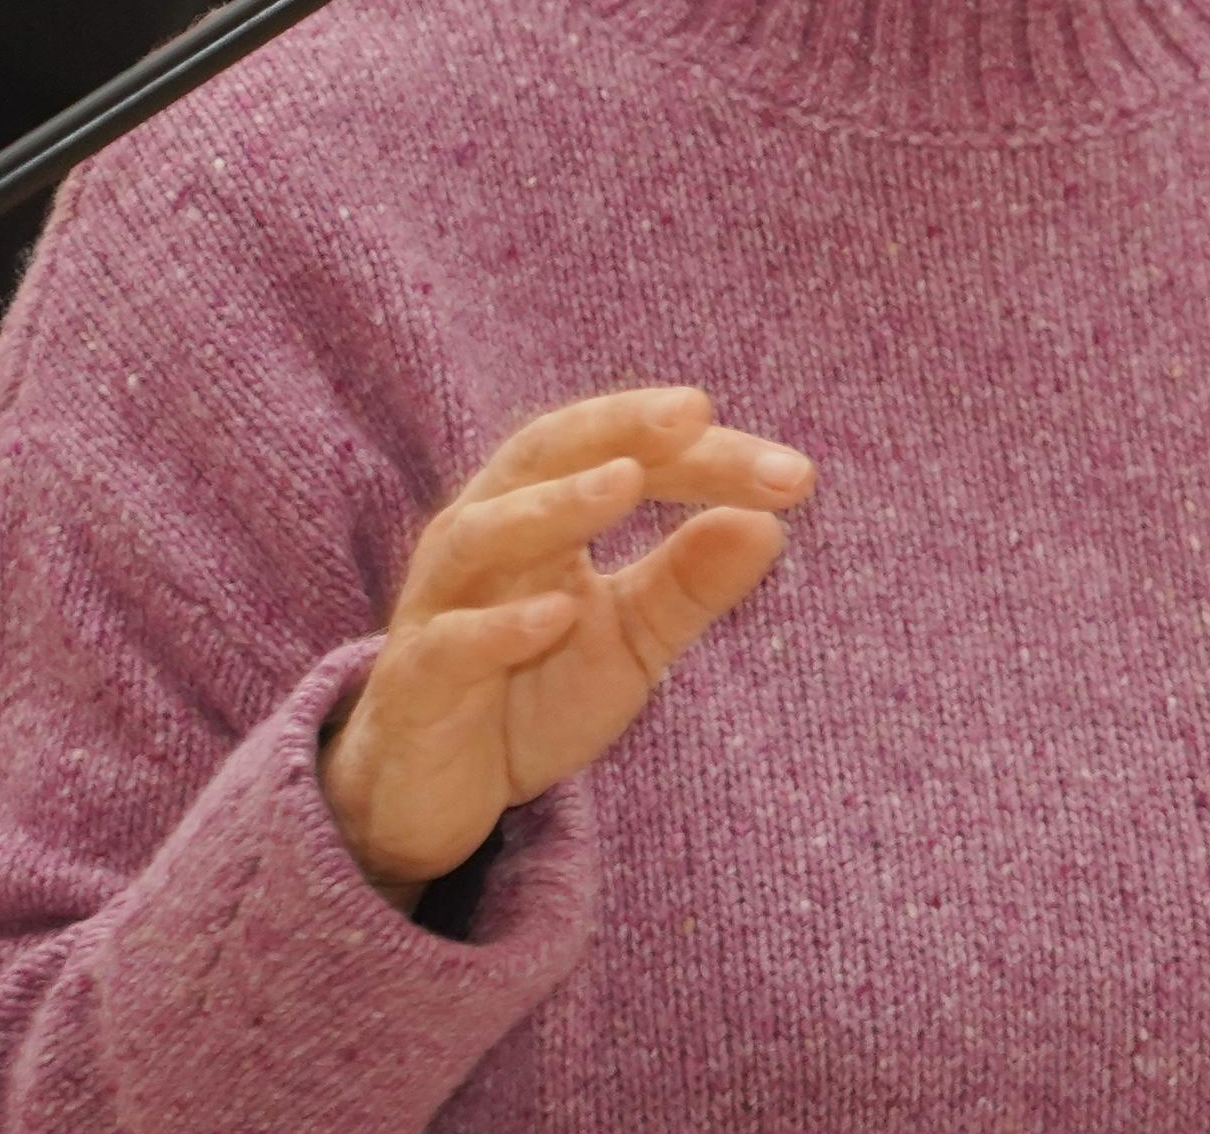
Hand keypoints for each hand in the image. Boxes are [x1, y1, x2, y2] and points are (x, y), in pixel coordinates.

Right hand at [315, 386, 811, 899]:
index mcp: (537, 514)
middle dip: (618, 428)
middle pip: (542, 455)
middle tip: (694, 414)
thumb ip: (688, 585)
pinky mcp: (416, 682)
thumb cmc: (529, 694)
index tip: (792, 475)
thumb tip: (771, 522)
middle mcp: (481, 538)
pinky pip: (453, 642)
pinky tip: (558, 613)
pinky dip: (501, 624)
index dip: (704, 458)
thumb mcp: (630, 642)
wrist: (434, 796)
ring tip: (626, 482)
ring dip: (557, 504)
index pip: (622, 456)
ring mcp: (441, 606)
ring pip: (485, 533)